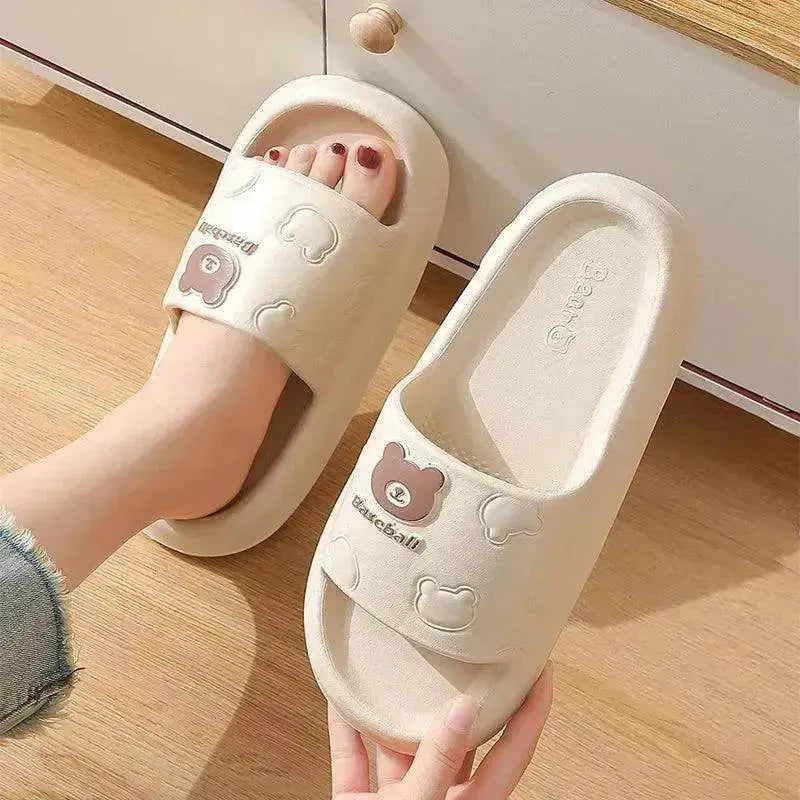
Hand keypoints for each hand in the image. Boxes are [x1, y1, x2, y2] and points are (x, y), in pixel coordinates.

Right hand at [328, 662, 552, 799]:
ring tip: (399, 666)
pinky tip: (342, 698)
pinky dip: (346, 729)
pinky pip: (353, 759)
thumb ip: (440, 763)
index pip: (514, 751)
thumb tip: (464, 710)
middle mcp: (439, 799)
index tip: (541, 669)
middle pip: (457, 739)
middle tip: (468, 654)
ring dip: (394, 709)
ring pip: (400, 745)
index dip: (532, 710)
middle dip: (460, 696)